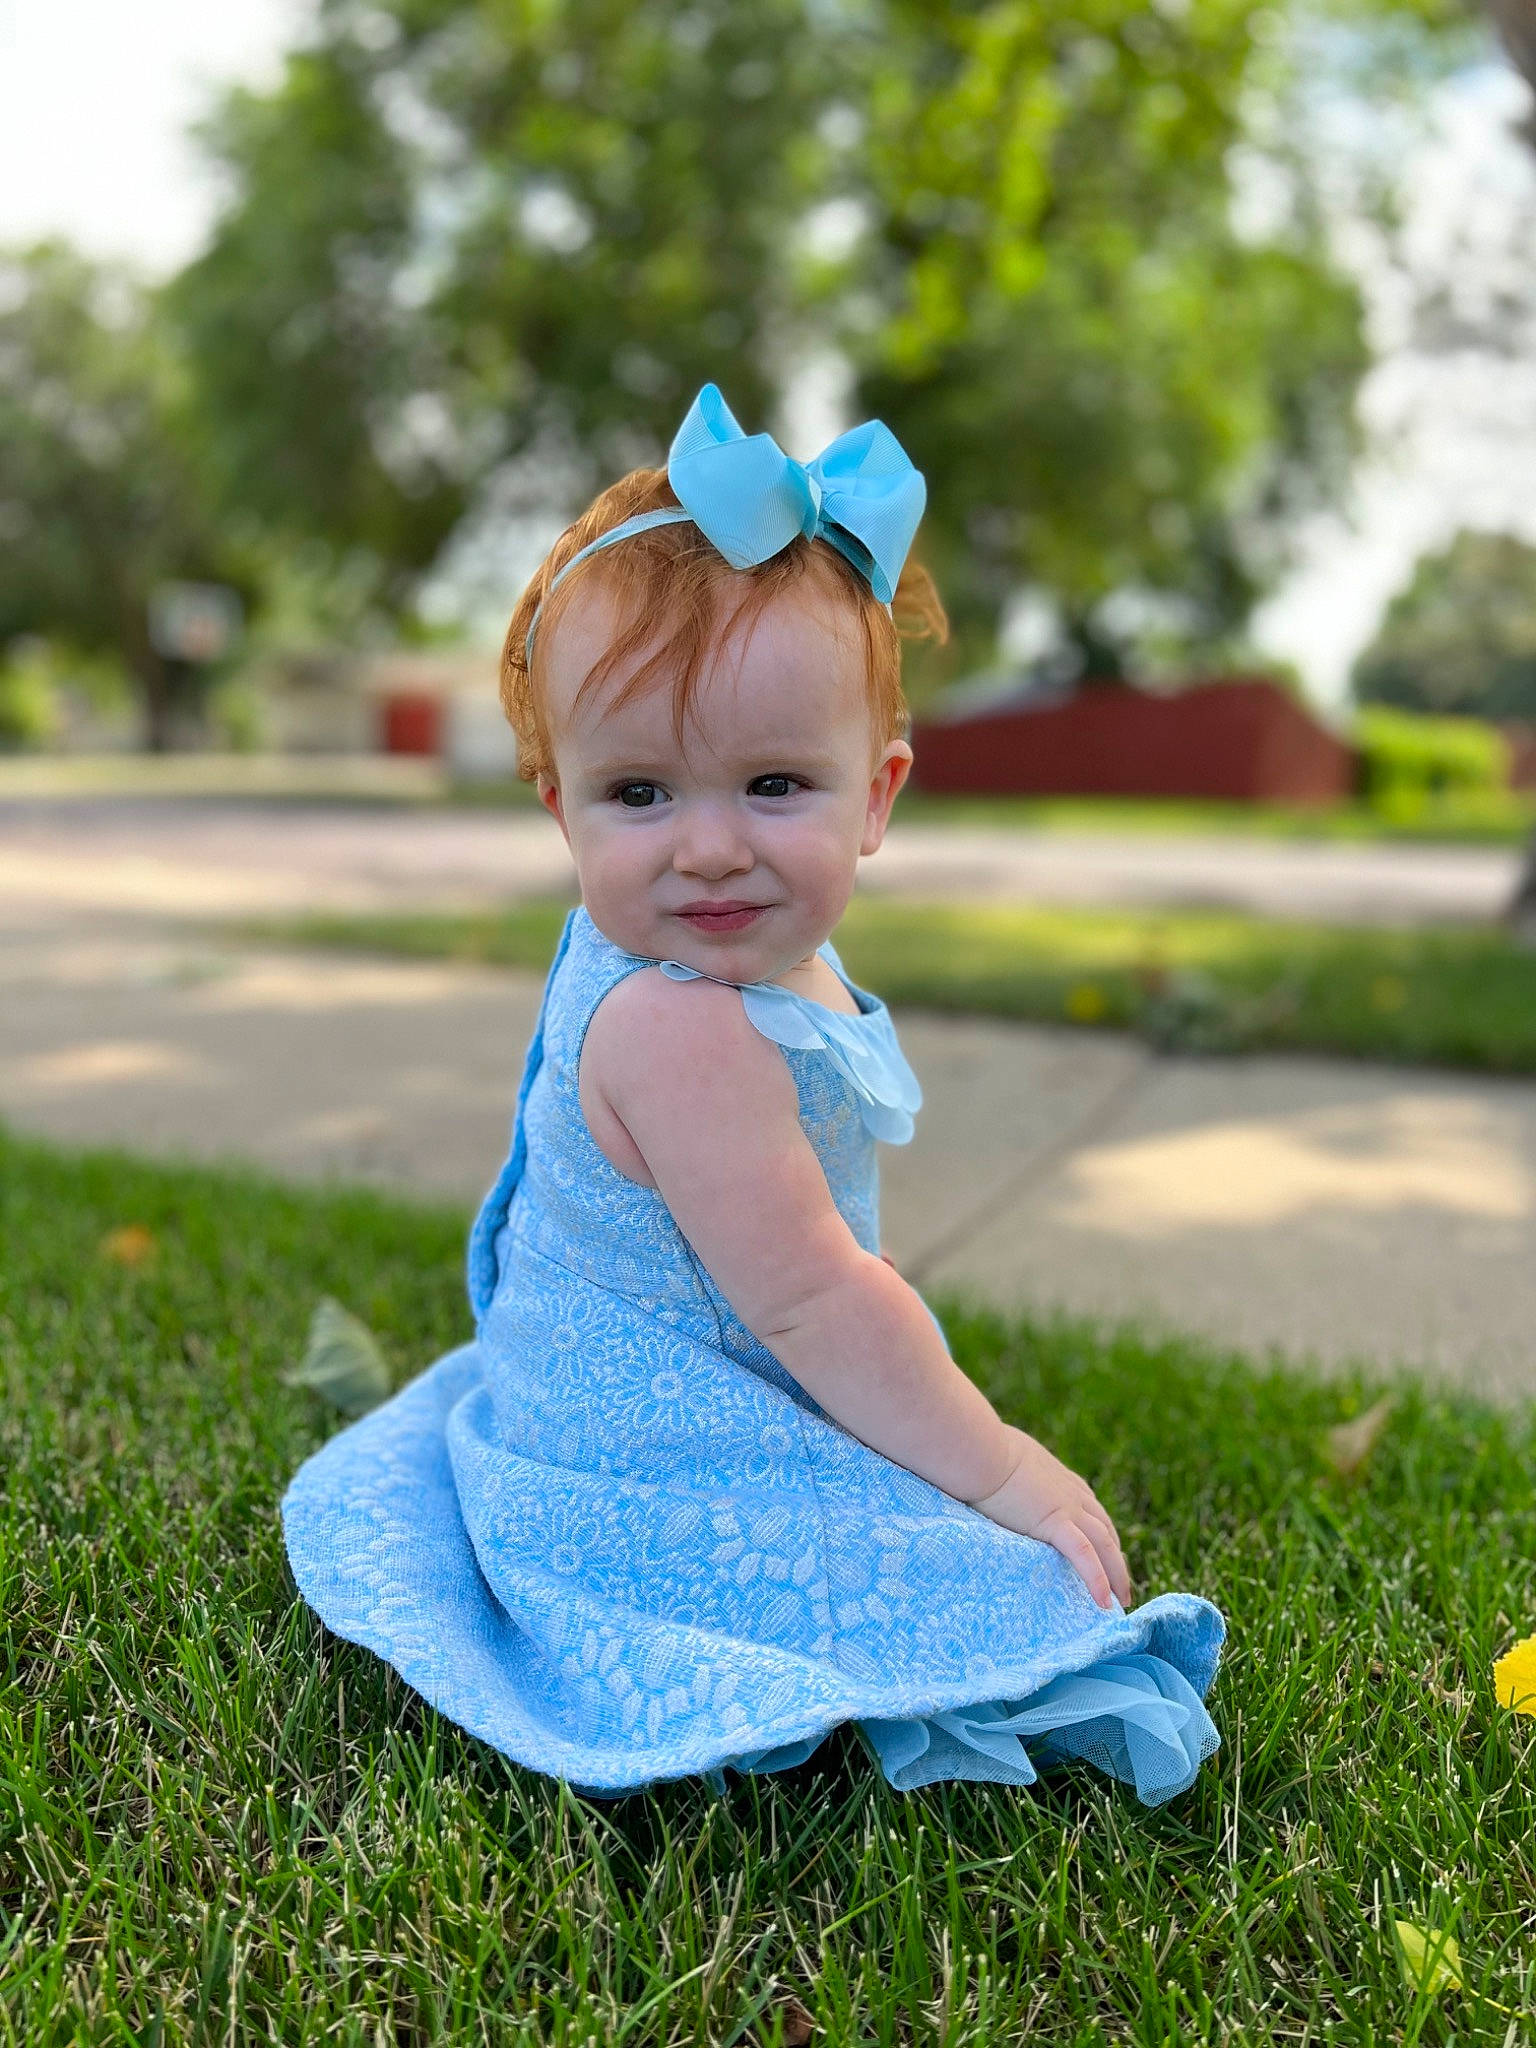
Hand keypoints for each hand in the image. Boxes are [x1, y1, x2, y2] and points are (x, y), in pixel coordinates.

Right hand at [966, 1426, 1131, 1610]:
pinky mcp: (1056, 1523)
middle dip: (1115, 1557)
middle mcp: (1071, 1492)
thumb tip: (992, 1479)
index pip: (1089, 1507)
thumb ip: (1010, 1473)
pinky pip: (1084, 1557)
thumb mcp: (1005, 1459)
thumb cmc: (980, 1451)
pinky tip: (1104, 1603)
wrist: (979, 1451)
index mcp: (1058, 1478)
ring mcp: (1067, 1508)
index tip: (1104, 1552)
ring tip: (1121, 1600)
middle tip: (1120, 1585)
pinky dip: (1098, 1580)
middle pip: (1105, 1529)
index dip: (1099, 1531)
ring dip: (1116, 1574)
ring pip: (1105, 1545)